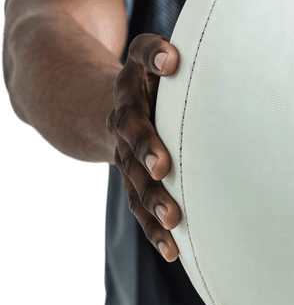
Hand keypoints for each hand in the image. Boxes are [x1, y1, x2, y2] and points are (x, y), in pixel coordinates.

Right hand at [107, 34, 181, 260]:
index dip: (146, 134)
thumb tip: (173, 58)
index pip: (135, 118)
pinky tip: (173, 252)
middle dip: (149, 168)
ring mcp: (128, 162)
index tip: (163, 144)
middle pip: (133, 153)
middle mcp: (124, 134)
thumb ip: (154, 52)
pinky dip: (157, 232)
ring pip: (137, 189)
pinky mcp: (136, 183)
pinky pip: (143, 210)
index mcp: (129, 103)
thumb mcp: (143, 55)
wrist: (108, 104)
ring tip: (175, 226)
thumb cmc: (146, 75)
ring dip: (154, 208)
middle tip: (164, 174)